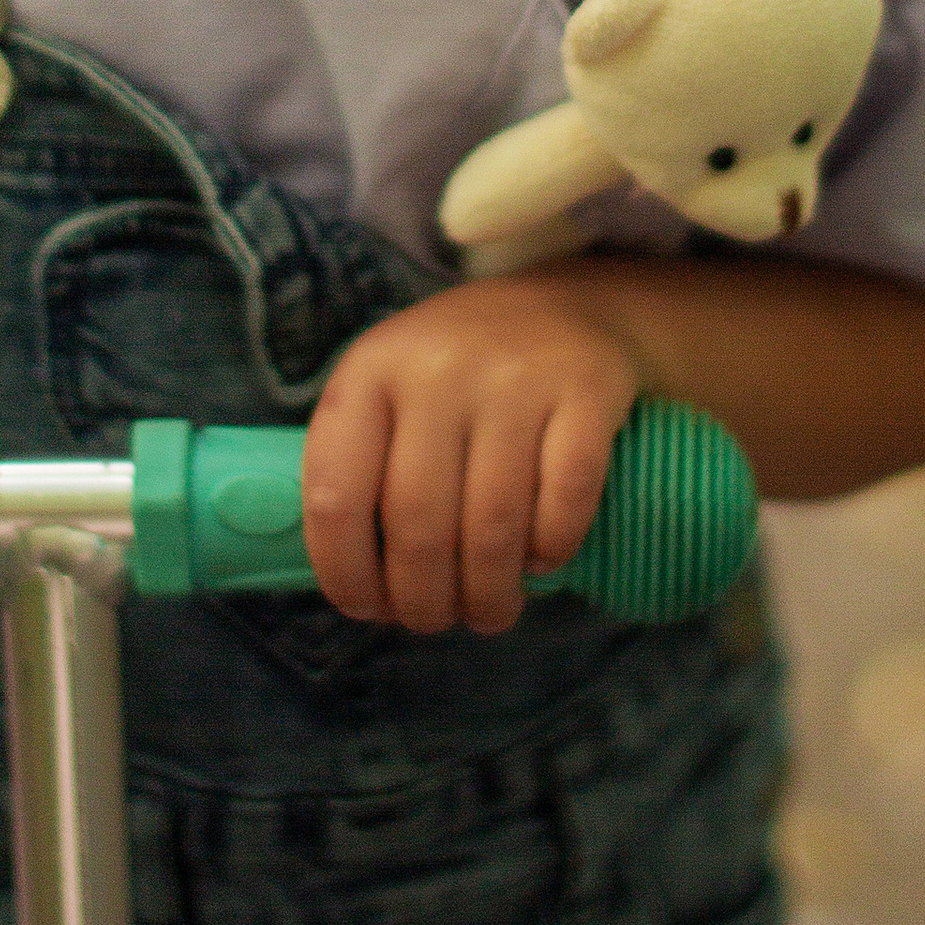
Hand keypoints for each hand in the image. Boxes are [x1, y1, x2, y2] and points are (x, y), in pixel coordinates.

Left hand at [299, 272, 646, 634]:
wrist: (571, 303)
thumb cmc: (462, 371)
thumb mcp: (393, 389)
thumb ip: (365, 466)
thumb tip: (359, 586)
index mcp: (370, 370)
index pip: (336, 494)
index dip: (346, 571)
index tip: (366, 608)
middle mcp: (438, 368)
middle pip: (418, 524)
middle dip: (424, 600)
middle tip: (437, 621)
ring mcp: (516, 377)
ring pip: (492, 526)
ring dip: (489, 592)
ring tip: (491, 610)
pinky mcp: (588, 389)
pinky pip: (565, 502)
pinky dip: (551, 548)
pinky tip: (542, 559)